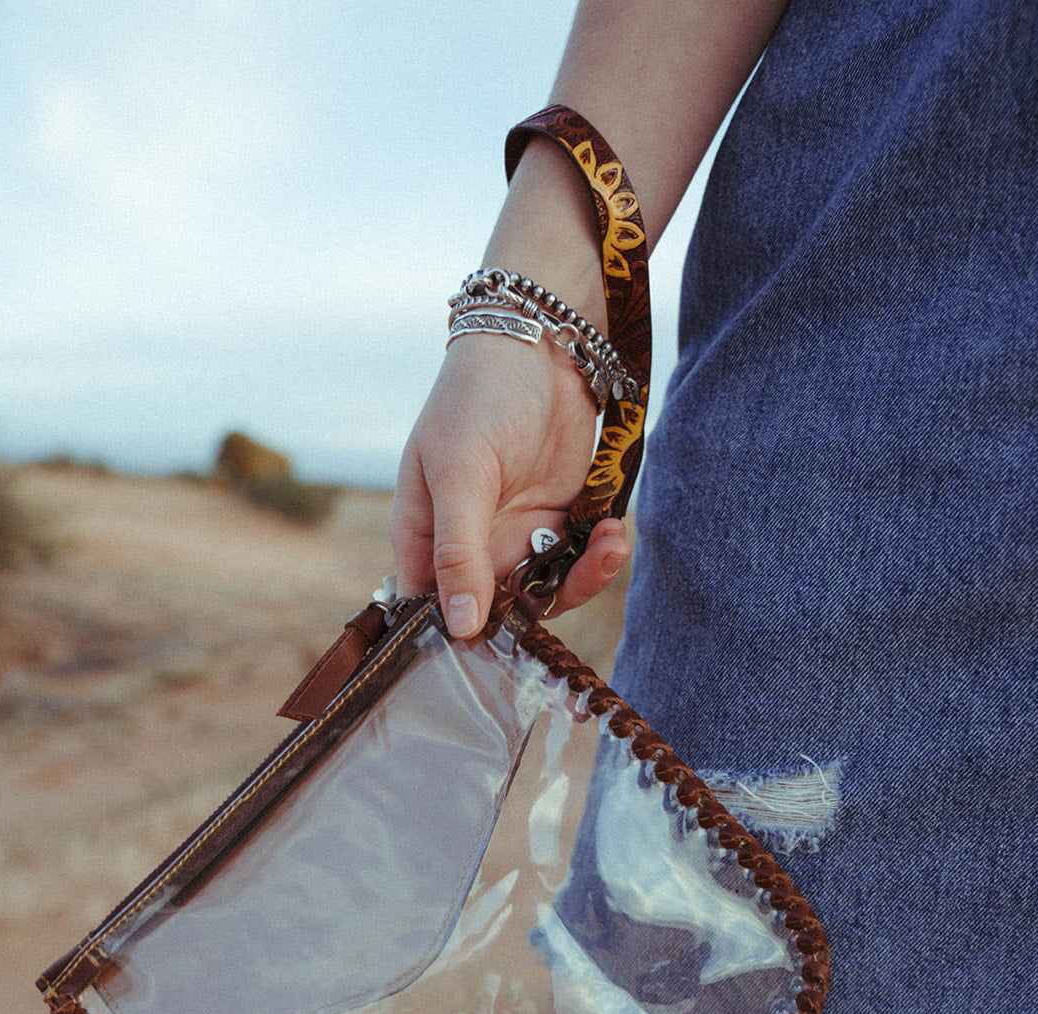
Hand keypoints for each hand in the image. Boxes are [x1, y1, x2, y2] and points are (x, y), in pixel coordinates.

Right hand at [391, 332, 630, 637]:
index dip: (461, 635)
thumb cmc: (475, 400)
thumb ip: (459, 553)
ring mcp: (516, 536)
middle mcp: (469, 548)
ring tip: (608, 544)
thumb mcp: (459, 475)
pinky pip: (577, 563)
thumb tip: (460, 627)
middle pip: (497, 612)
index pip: (433, 611)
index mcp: (424, 540)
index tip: (502, 644)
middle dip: (539, 609)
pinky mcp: (559, 522)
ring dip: (582, 580)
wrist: (538, 344)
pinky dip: (598, 556)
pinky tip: (613, 532)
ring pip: (545, 594)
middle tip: (573, 578)